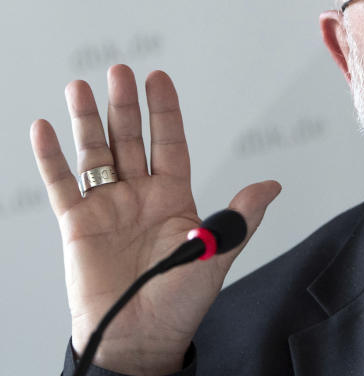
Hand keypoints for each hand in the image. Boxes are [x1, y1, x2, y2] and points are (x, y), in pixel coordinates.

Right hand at [31, 65, 280, 374]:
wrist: (138, 339)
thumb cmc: (179, 303)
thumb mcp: (217, 255)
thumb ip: (240, 217)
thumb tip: (272, 185)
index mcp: (173, 198)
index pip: (169, 143)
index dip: (164, 111)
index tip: (158, 78)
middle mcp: (139, 196)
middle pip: (129, 139)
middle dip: (124, 105)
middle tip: (119, 71)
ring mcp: (106, 208)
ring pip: (95, 154)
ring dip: (87, 120)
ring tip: (80, 86)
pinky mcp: (77, 226)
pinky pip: (62, 185)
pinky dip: (51, 157)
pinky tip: (44, 127)